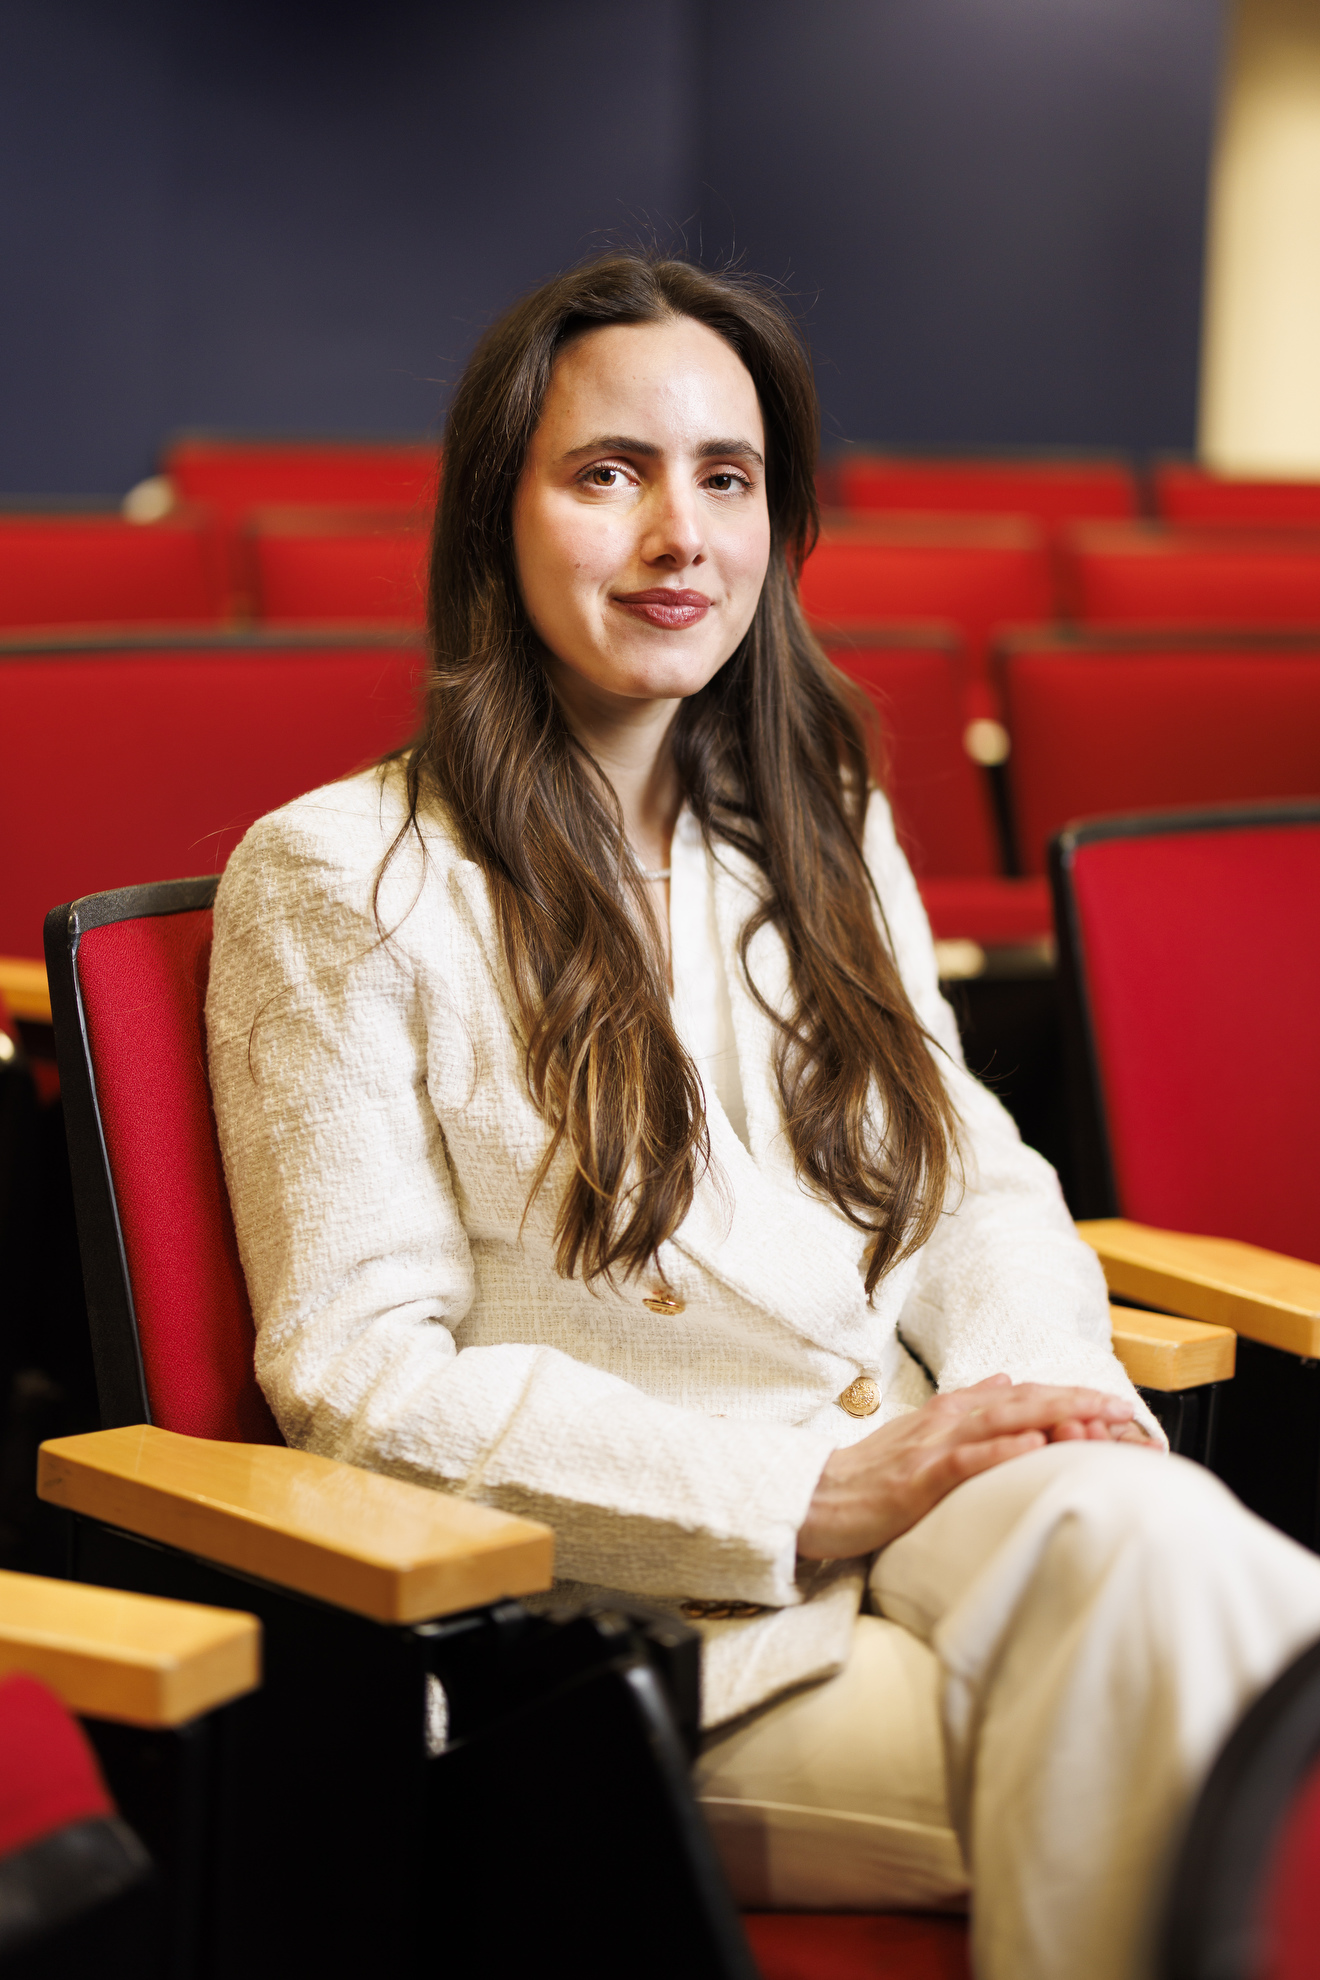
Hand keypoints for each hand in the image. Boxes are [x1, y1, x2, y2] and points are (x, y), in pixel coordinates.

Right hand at [797, 1375, 1136, 1559]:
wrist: (816, 1497)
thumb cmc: (872, 1473)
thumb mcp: (923, 1432)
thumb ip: (967, 1406)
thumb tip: (1009, 1381)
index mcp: (953, 1410)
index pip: (1024, 1397)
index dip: (1071, 1398)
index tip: (1116, 1407)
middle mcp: (948, 1419)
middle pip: (1023, 1402)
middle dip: (1077, 1403)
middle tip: (1124, 1410)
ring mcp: (933, 1446)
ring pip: (1002, 1422)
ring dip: (1052, 1417)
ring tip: (1096, 1420)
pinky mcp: (917, 1478)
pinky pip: (966, 1461)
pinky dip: (1001, 1451)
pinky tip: (1032, 1446)